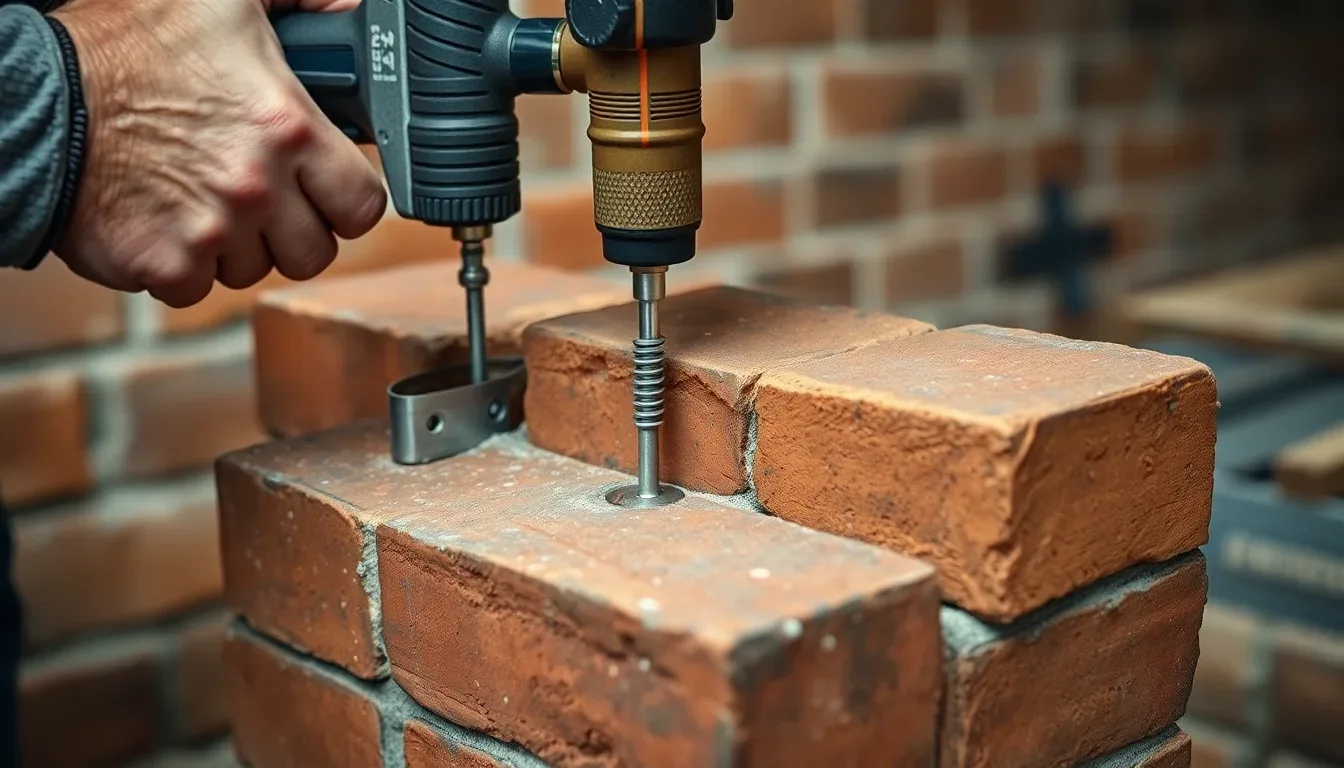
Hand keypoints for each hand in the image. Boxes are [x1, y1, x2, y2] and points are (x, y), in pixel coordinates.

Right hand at [50, 0, 386, 307]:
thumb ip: (298, 7)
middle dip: (294, 229)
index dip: (347, 200)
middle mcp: (258, 185)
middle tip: (264, 199)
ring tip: (203, 196)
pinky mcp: (167, 265)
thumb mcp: (223, 3)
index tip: (327, 190)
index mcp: (287, 127)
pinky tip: (165, 218)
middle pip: (316, 250)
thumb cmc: (121, 47)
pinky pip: (200, 288)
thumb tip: (349, 11)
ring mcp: (213, 231)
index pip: (364, 204)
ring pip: (258, 271)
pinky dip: (185, 264)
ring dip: (238, 245)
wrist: (33, 100)